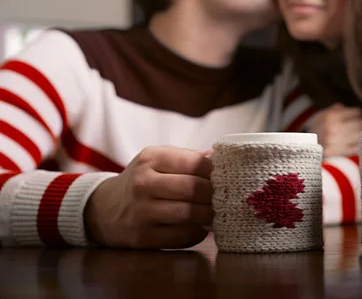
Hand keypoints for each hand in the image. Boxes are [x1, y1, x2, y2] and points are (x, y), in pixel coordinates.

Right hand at [84, 146, 213, 248]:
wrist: (103, 209)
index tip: (225, 177)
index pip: (195, 163)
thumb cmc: (141, 181)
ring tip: (215, 212)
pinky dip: (197, 233)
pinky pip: (181, 237)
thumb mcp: (156, 159)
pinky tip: (199, 227)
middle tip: (224, 197)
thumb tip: (219, 157)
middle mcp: (143, 183)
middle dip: (215, 194)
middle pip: (193, 188)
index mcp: (151, 159)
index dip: (215, 172)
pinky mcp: (142, 237)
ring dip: (208, 215)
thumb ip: (187, 158)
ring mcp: (141, 212)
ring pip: (189, 214)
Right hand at [308, 103, 361, 156]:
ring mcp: (336, 141)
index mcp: (331, 117)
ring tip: (359, 132)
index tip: (358, 114)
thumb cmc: (316, 129)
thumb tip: (346, 108)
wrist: (306, 146)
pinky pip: (355, 147)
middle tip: (361, 122)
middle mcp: (334, 128)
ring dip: (360, 133)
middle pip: (359, 123)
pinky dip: (357, 144)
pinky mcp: (338, 152)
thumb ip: (335, 109)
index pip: (355, 112)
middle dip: (361, 122)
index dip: (358, 112)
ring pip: (359, 135)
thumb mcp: (322, 115)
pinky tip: (356, 142)